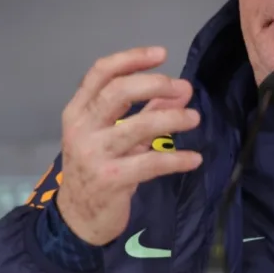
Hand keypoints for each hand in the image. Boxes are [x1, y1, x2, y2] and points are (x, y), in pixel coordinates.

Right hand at [55, 46, 202, 245]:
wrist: (78, 218)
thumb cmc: (99, 166)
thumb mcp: (119, 134)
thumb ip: (149, 109)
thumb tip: (184, 89)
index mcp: (78, 111)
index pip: (101, 73)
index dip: (131, 59)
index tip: (162, 54)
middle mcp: (82, 128)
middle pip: (117, 93)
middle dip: (154, 84)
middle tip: (181, 87)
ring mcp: (94, 155)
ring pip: (138, 126)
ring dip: (172, 119)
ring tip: (195, 118)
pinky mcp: (111, 180)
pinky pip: (150, 164)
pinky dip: (177, 159)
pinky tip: (195, 158)